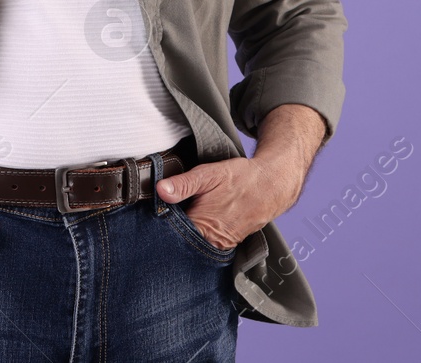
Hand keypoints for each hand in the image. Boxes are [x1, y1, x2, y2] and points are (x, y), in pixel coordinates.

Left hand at [155, 103, 326, 251]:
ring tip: (182, 222)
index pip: (169, 237)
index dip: (158, 230)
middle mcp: (210, 242)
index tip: (148, 222)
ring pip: (194, 246)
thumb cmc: (241, 178)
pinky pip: (207, 245)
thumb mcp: (209, 174)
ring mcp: (220, 245)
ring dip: (185, 237)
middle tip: (162, 221)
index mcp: (201, 227)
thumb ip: (183, 184)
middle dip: (170, 235)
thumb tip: (160, 190)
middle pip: (180, 245)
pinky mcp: (227, 244)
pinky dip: (199, 237)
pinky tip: (198, 224)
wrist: (271, 185)